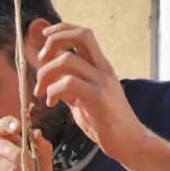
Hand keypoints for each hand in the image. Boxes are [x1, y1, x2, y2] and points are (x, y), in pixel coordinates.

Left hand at [35, 23, 148, 165]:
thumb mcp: (83, 98)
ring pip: (68, 60)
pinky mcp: (98, 98)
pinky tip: (51, 103)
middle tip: (41, 61)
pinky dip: (53, 91)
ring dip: (46, 73)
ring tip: (41, 91)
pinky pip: (69, 83)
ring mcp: (102, 81)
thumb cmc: (105, 122)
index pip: (82, 33)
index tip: (44, 35)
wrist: (129, 142)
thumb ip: (68, 85)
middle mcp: (103, 68)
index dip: (62, 29)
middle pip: (80, 35)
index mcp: (100, 65)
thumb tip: (48, 77)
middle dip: (54, 41)